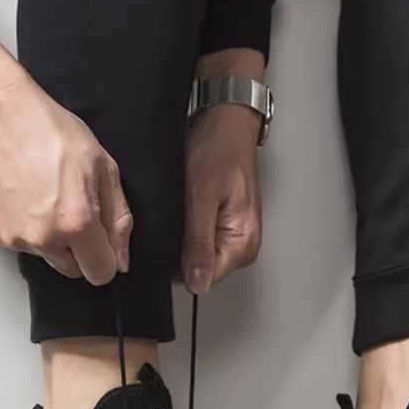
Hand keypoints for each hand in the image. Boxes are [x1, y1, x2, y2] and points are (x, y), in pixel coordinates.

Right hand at [0, 37, 131, 284]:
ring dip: (53, 238)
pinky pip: (23, 245)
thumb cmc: (56, 134)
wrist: (0, 114)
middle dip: (80, 249)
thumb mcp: (105, 171)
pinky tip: (26, 198)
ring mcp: (15, 238)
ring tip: (46, 198)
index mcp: (77, 223)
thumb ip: (119, 221)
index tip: (101, 240)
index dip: (106, 258)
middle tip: (73, 211)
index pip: (101, 274)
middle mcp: (44, 238)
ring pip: (49, 256)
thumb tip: (122, 262)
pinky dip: (28, 229)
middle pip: (74, 270)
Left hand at [182, 103, 261, 293]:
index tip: (164, 243)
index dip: (178, 266)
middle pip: (202, 271)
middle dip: (180, 253)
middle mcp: (244, 246)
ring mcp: (236, 238)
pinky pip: (202, 244)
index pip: (204, 279)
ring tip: (178, 213)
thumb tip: (198, 283)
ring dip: (183, 241)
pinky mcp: (227, 229)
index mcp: (243, 244)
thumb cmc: (218, 150)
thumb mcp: (201, 197)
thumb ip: (198, 244)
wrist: (227, 125)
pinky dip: (188, 232)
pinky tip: (183, 214)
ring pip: (199, 258)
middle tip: (171, 220)